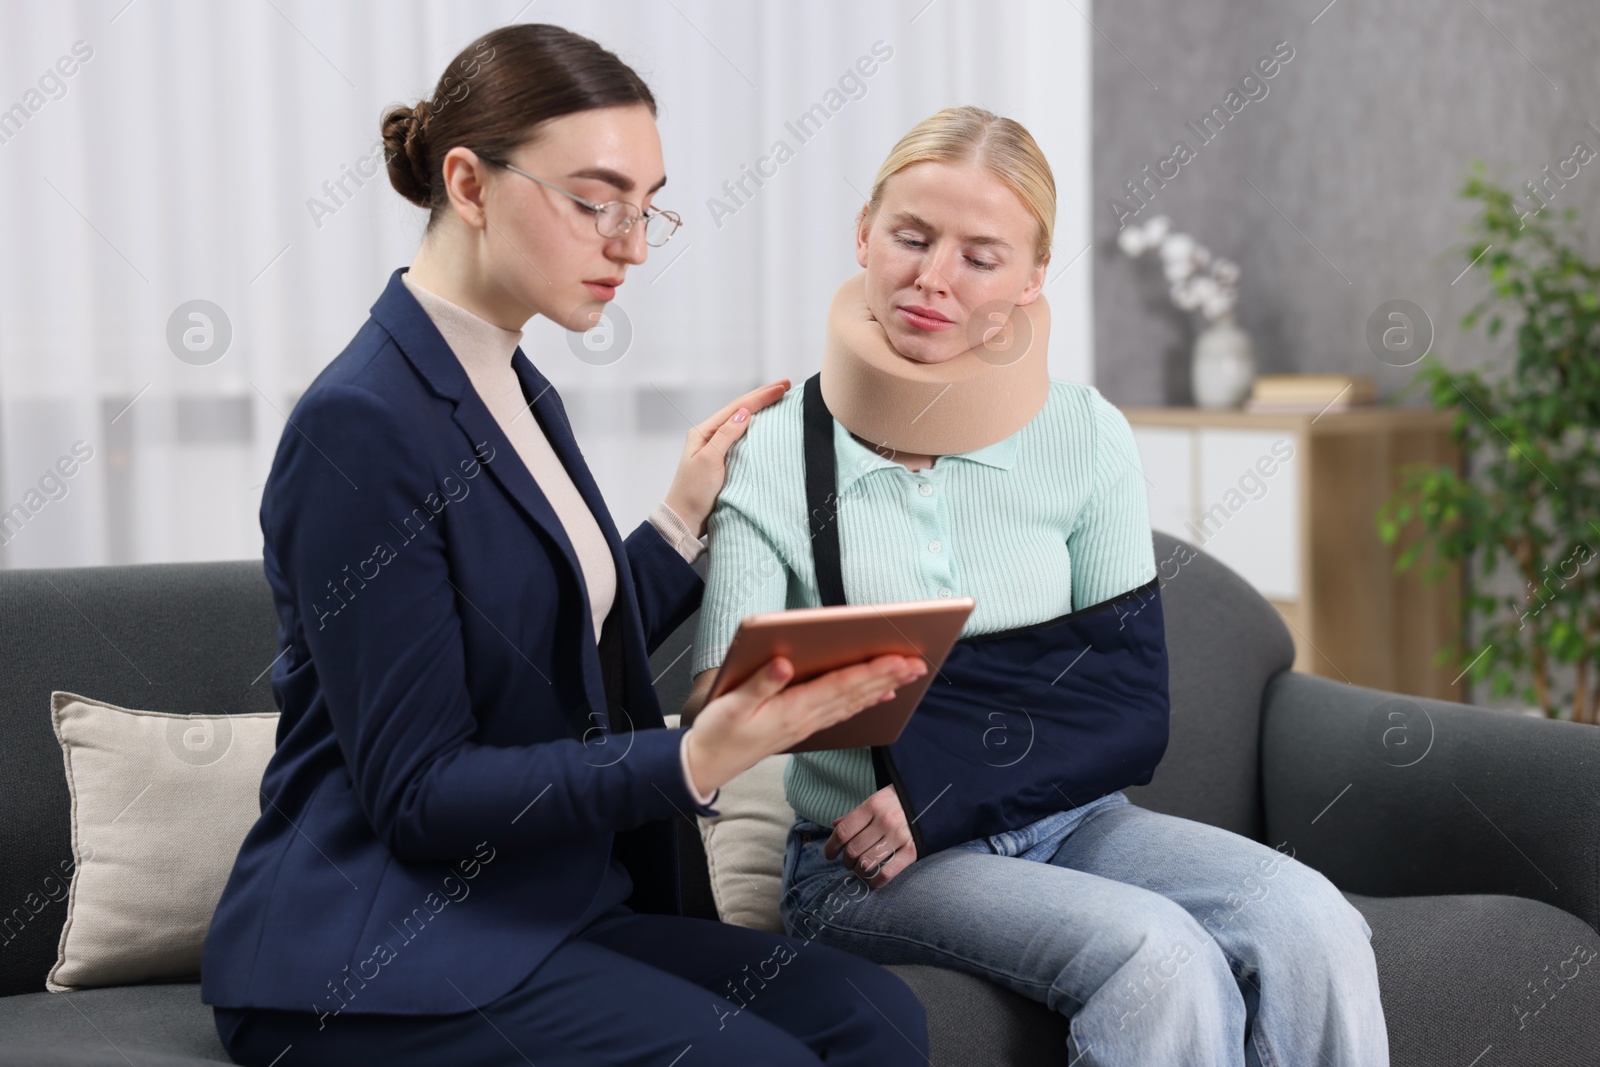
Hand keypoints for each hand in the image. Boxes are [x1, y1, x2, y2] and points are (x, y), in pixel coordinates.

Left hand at [662, 380, 789, 536]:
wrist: (685, 519)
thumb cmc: (693, 492)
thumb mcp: (708, 461)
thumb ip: (726, 435)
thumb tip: (745, 412)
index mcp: (704, 432)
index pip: (737, 407)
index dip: (761, 397)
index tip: (783, 388)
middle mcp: (711, 436)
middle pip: (740, 410)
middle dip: (763, 397)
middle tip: (787, 385)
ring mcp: (718, 449)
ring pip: (743, 422)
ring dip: (761, 410)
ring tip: (780, 399)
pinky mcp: (725, 462)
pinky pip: (744, 439)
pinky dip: (758, 429)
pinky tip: (768, 425)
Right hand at [683, 654, 925, 795]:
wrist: (707, 765)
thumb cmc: (717, 732)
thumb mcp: (731, 704)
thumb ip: (759, 683)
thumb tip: (784, 662)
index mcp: (791, 710)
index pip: (841, 685)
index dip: (872, 671)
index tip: (898, 659)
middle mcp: (805, 719)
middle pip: (855, 694)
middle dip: (888, 677)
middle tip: (919, 664)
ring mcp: (806, 725)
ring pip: (853, 703)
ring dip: (882, 688)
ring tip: (908, 675)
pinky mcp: (802, 727)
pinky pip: (842, 712)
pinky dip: (864, 701)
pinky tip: (880, 696)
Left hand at [826, 785, 917, 886]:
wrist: (935, 797)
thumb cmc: (900, 800)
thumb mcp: (877, 799)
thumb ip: (856, 814)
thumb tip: (836, 826)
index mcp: (873, 805)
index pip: (843, 831)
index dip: (831, 846)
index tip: (829, 855)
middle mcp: (885, 821)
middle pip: (853, 849)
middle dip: (846, 861)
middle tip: (848, 862)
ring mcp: (900, 836)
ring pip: (867, 863)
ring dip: (858, 871)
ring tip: (860, 869)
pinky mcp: (913, 851)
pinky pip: (888, 873)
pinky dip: (876, 881)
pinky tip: (872, 880)